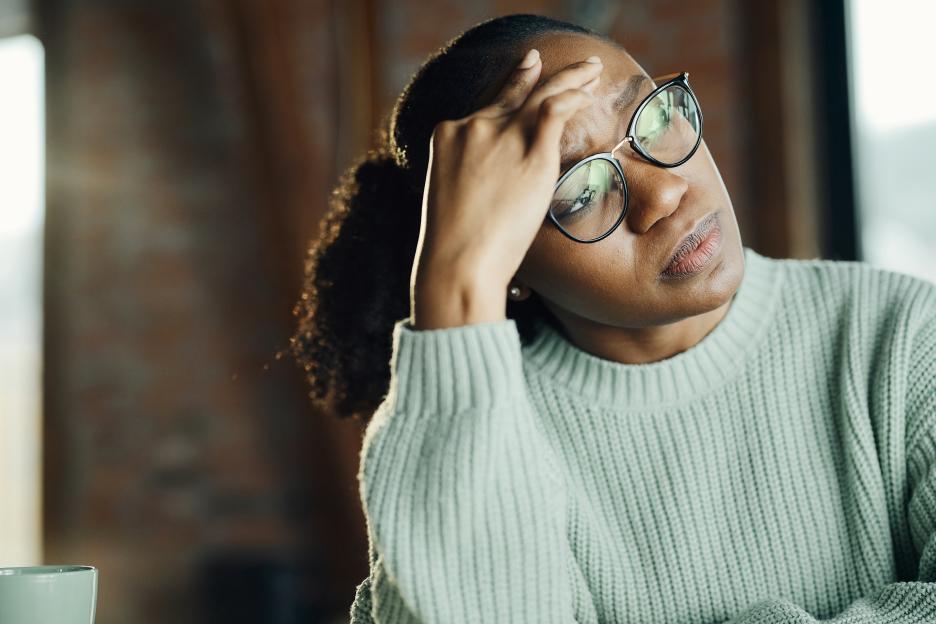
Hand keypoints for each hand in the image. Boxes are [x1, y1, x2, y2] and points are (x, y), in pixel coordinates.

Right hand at [410, 49, 602, 328]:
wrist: (458, 263)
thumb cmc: (454, 249)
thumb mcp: (450, 198)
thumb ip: (471, 177)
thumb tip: (491, 190)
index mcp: (448, 136)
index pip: (486, 108)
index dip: (510, 87)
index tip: (525, 75)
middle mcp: (473, 127)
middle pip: (514, 91)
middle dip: (537, 72)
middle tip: (556, 61)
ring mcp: (503, 136)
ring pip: (542, 91)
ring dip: (570, 77)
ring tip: (590, 69)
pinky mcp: (533, 153)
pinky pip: (557, 110)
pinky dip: (574, 97)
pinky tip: (588, 95)